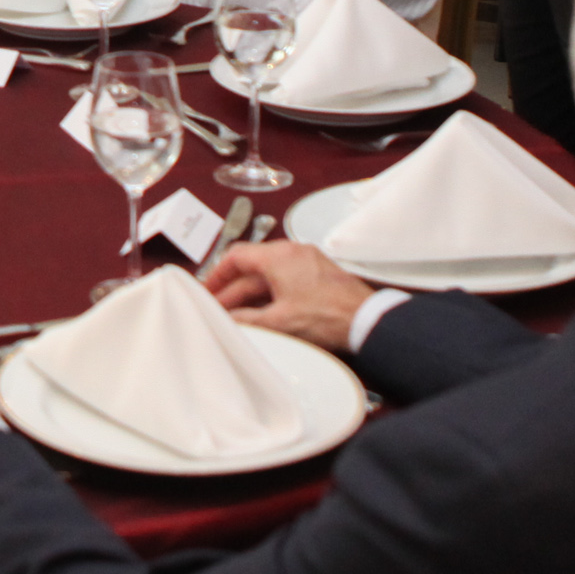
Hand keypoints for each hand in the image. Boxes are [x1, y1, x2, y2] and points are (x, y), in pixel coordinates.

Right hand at [204, 241, 374, 352]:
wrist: (368, 320)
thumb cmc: (325, 316)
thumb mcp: (279, 321)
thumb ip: (247, 319)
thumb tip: (227, 319)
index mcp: (278, 255)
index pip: (235, 256)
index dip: (216, 274)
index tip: (206, 291)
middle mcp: (291, 251)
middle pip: (251, 266)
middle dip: (233, 289)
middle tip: (217, 309)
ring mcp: (307, 261)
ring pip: (268, 274)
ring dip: (251, 293)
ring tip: (237, 315)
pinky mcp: (318, 274)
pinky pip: (285, 278)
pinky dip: (270, 293)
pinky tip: (263, 312)